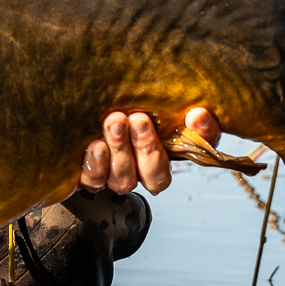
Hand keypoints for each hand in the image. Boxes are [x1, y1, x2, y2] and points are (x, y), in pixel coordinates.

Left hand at [78, 105, 220, 196]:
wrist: (86, 103)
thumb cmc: (129, 106)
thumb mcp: (159, 105)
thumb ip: (187, 115)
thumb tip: (198, 115)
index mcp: (164, 157)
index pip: (197, 153)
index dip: (194, 143)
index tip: (194, 116)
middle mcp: (141, 172)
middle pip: (153, 176)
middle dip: (147, 147)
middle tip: (138, 118)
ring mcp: (114, 176)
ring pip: (123, 180)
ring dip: (121, 151)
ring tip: (114, 123)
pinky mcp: (89, 175)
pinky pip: (93, 181)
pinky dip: (96, 165)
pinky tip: (95, 145)